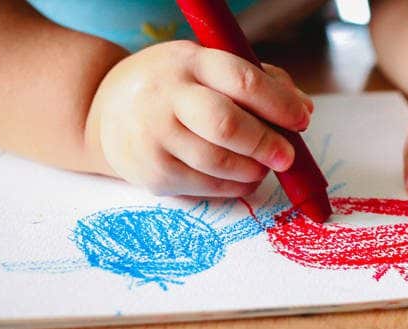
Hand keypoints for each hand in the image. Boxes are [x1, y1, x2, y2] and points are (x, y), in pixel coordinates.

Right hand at [85, 40, 312, 196]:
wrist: (104, 111)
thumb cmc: (172, 87)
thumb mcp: (207, 67)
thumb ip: (258, 81)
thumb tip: (302, 109)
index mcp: (190, 62)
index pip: (242, 80)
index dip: (279, 104)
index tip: (301, 119)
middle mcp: (168, 97)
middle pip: (227, 126)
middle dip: (266, 144)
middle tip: (287, 157)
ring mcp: (155, 137)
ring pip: (218, 162)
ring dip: (253, 170)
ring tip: (263, 167)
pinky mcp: (152, 172)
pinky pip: (205, 187)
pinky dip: (234, 187)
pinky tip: (242, 178)